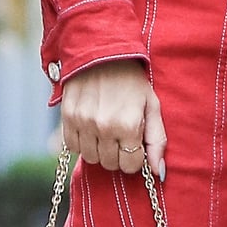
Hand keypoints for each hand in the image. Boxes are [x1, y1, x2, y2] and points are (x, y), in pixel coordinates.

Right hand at [59, 61, 165, 178]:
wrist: (102, 53)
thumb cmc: (132, 81)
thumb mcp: (152, 107)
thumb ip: (157, 141)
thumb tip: (158, 173)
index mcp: (129, 125)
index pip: (130, 165)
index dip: (134, 158)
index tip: (133, 144)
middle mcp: (104, 126)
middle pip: (109, 164)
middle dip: (117, 155)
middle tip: (120, 137)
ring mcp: (83, 122)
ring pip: (90, 158)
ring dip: (99, 150)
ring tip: (105, 131)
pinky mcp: (67, 116)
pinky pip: (72, 146)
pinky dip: (81, 142)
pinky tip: (90, 129)